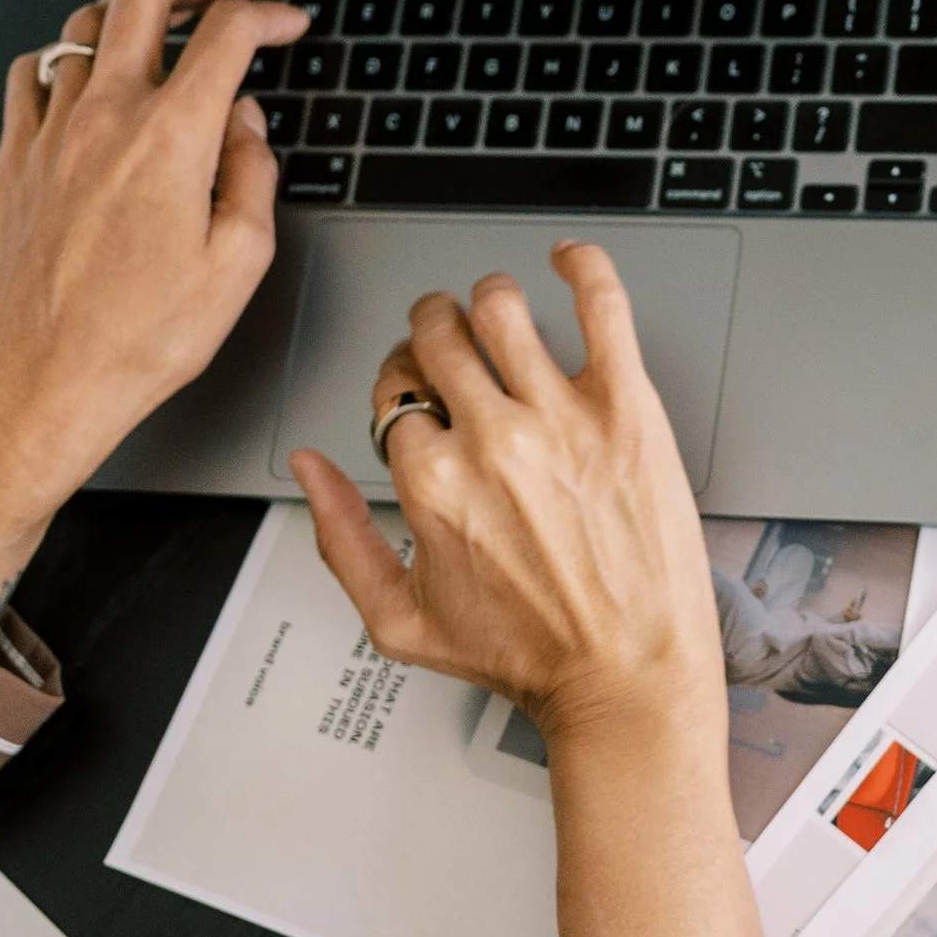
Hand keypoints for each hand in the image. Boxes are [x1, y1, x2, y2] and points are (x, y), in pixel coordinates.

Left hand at [0, 0, 303, 639]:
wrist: (46, 382)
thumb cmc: (139, 339)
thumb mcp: (239, 264)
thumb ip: (252, 176)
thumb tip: (246, 128)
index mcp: (170, 138)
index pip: (227, 35)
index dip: (268, 16)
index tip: (285, 25)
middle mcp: (105, 118)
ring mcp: (50, 133)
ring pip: (85, 25)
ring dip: (132, 16)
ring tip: (161, 35)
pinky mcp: (14, 159)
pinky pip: (32, 74)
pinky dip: (66, 59)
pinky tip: (85, 81)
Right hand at [293, 248, 776, 936]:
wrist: (628, 675)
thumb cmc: (530, 657)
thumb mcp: (401, 621)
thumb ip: (339, 538)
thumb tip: (308, 468)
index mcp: (431, 481)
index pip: (394, 391)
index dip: (403, 391)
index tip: (422, 402)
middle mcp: (491, 438)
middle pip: (437, 334)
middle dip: (433, 332)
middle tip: (451, 346)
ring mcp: (561, 415)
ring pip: (500, 305)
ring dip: (489, 301)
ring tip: (500, 316)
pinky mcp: (627, 406)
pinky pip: (601, 303)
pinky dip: (582, 267)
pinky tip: (570, 261)